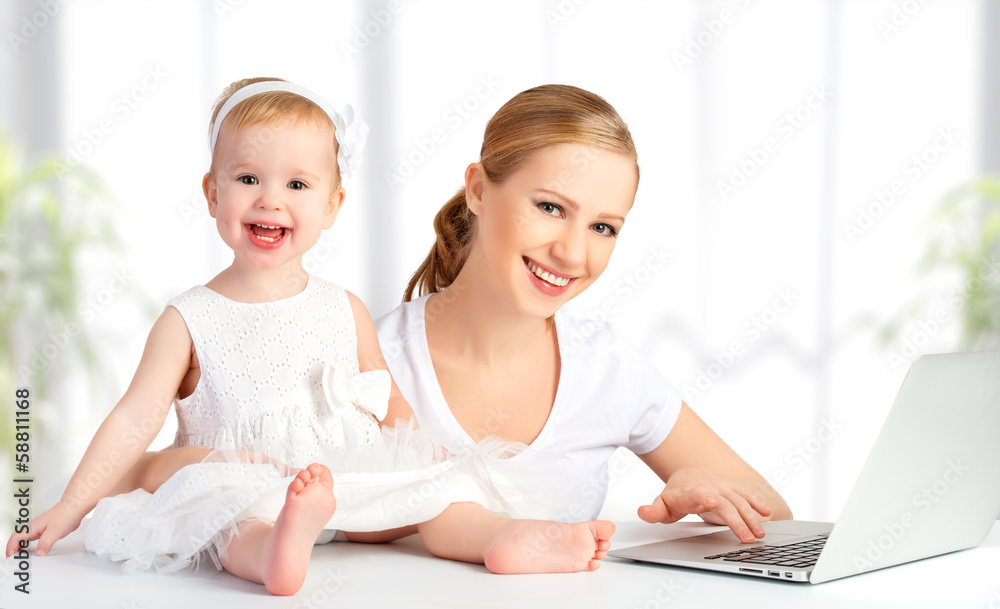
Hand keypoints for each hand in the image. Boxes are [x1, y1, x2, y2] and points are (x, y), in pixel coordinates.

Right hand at [5, 501, 83, 557]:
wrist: (75, 507)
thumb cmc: (65, 514)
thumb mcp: (54, 531)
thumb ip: (45, 543)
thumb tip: (39, 553)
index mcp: (32, 527)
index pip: (15, 538)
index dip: (10, 548)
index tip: (10, 558)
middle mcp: (34, 528)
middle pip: (18, 540)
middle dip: (14, 550)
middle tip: (15, 561)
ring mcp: (40, 529)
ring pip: (26, 540)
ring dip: (22, 549)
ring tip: (23, 559)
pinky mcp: (46, 530)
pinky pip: (35, 540)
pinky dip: (32, 547)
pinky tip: (35, 551)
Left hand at [637, 468, 771, 542]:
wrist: (689, 474)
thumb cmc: (676, 494)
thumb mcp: (662, 504)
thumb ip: (653, 511)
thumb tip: (643, 512)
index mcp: (690, 492)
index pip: (697, 493)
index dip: (703, 496)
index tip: (711, 500)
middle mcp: (710, 487)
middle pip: (725, 503)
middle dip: (736, 519)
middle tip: (745, 537)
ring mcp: (723, 487)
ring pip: (740, 500)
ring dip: (751, 517)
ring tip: (758, 534)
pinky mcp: (733, 489)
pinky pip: (747, 494)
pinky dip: (758, 503)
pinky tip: (767, 514)